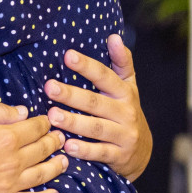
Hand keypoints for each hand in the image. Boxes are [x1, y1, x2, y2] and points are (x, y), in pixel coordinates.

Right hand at [0, 102, 66, 192]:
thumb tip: (24, 112)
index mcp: (6, 137)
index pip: (35, 127)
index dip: (44, 122)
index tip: (48, 121)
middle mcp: (13, 162)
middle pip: (42, 150)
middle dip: (54, 141)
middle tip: (60, 138)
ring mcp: (9, 185)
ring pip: (42, 175)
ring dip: (56, 166)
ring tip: (64, 161)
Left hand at [43, 33, 151, 179]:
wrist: (142, 151)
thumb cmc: (125, 111)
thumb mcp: (127, 87)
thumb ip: (121, 62)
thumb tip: (114, 36)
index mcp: (124, 92)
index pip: (105, 76)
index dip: (87, 66)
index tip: (68, 56)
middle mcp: (126, 112)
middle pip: (96, 102)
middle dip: (72, 94)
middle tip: (49, 87)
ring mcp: (124, 135)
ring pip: (97, 127)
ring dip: (74, 122)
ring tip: (52, 116)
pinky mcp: (120, 156)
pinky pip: (100, 153)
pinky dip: (84, 150)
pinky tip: (67, 145)